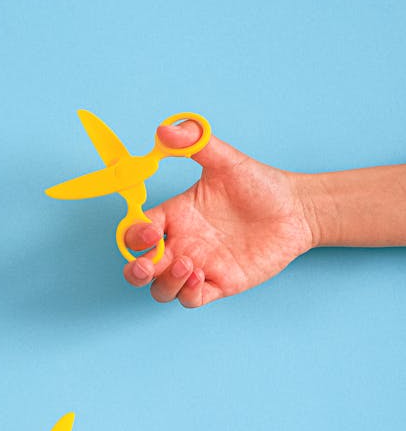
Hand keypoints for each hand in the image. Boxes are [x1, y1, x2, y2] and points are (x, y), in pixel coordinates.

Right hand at [123, 121, 313, 305]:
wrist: (296, 209)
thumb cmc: (259, 184)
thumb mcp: (226, 159)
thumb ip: (194, 142)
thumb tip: (163, 130)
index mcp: (174, 216)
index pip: (137, 232)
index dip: (134, 235)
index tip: (150, 231)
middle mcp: (181, 243)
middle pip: (139, 268)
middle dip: (135, 270)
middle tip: (147, 265)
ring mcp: (199, 266)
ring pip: (161, 289)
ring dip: (165, 282)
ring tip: (188, 264)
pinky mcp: (220, 283)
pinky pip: (192, 300)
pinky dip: (188, 293)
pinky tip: (202, 275)